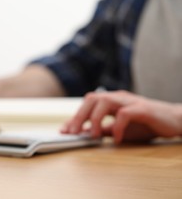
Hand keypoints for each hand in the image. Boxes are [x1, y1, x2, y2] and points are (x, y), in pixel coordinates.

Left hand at [61, 90, 181, 143]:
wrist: (174, 121)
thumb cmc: (146, 124)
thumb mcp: (120, 129)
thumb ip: (103, 129)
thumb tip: (84, 134)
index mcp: (110, 100)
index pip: (87, 104)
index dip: (74, 117)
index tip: (64, 130)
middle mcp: (118, 97)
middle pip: (92, 99)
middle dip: (79, 116)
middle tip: (72, 133)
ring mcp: (129, 101)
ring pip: (104, 101)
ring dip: (94, 119)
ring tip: (91, 135)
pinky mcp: (142, 108)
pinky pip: (124, 114)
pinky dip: (117, 126)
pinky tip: (116, 139)